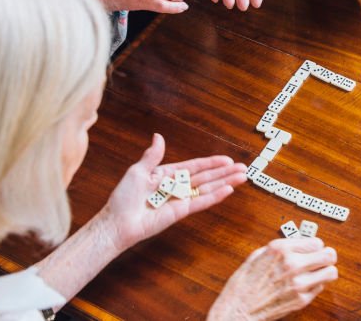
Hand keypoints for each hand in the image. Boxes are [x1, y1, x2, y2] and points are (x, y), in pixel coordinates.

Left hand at [97, 133, 246, 251]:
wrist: (117, 223)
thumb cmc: (123, 198)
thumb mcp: (137, 171)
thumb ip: (152, 156)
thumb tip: (158, 136)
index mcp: (168, 175)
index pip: (194, 167)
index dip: (211, 163)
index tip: (227, 159)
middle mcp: (177, 187)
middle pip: (206, 177)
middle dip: (225, 172)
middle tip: (243, 168)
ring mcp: (181, 200)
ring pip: (208, 188)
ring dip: (225, 182)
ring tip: (242, 177)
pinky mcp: (181, 212)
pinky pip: (201, 202)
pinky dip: (215, 196)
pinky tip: (228, 190)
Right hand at [207, 237, 337, 320]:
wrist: (237, 309)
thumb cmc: (244, 284)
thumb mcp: (258, 255)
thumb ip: (280, 247)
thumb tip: (297, 244)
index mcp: (281, 249)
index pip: (317, 242)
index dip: (315, 246)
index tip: (312, 249)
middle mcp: (292, 264)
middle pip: (329, 255)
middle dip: (327, 256)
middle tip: (322, 259)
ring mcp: (298, 283)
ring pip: (331, 272)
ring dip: (326, 271)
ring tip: (318, 272)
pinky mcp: (301, 300)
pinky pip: (320, 288)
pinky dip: (315, 286)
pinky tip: (305, 285)